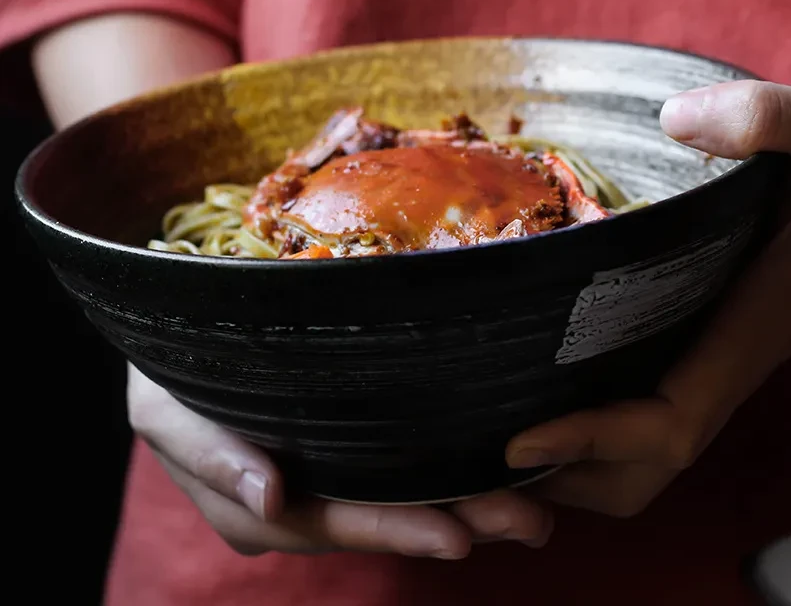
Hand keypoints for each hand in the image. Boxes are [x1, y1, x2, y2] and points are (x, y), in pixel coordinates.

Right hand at [128, 365, 552, 558]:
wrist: (180, 348)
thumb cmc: (169, 376)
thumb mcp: (165, 412)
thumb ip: (210, 456)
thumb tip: (269, 499)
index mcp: (255, 503)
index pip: (332, 523)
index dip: (391, 529)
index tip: (455, 535)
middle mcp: (296, 500)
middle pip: (379, 519)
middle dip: (452, 522)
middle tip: (524, 521)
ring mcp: (321, 475)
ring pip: (395, 498)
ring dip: (463, 503)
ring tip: (530, 507)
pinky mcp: (341, 444)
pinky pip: (393, 466)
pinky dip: (441, 471)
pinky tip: (488, 468)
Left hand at [506, 80, 790, 516]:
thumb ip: (770, 124)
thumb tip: (677, 121)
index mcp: (751, 327)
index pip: (670, 421)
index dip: (595, 444)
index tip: (516, 444)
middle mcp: (729, 359)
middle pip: (651, 463)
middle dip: (573, 477)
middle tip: (484, 459)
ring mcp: (715, 357)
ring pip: (649, 446)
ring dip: (576, 463)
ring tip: (495, 437)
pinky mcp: (702, 342)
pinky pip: (648, 406)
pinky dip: (592, 424)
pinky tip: (541, 385)